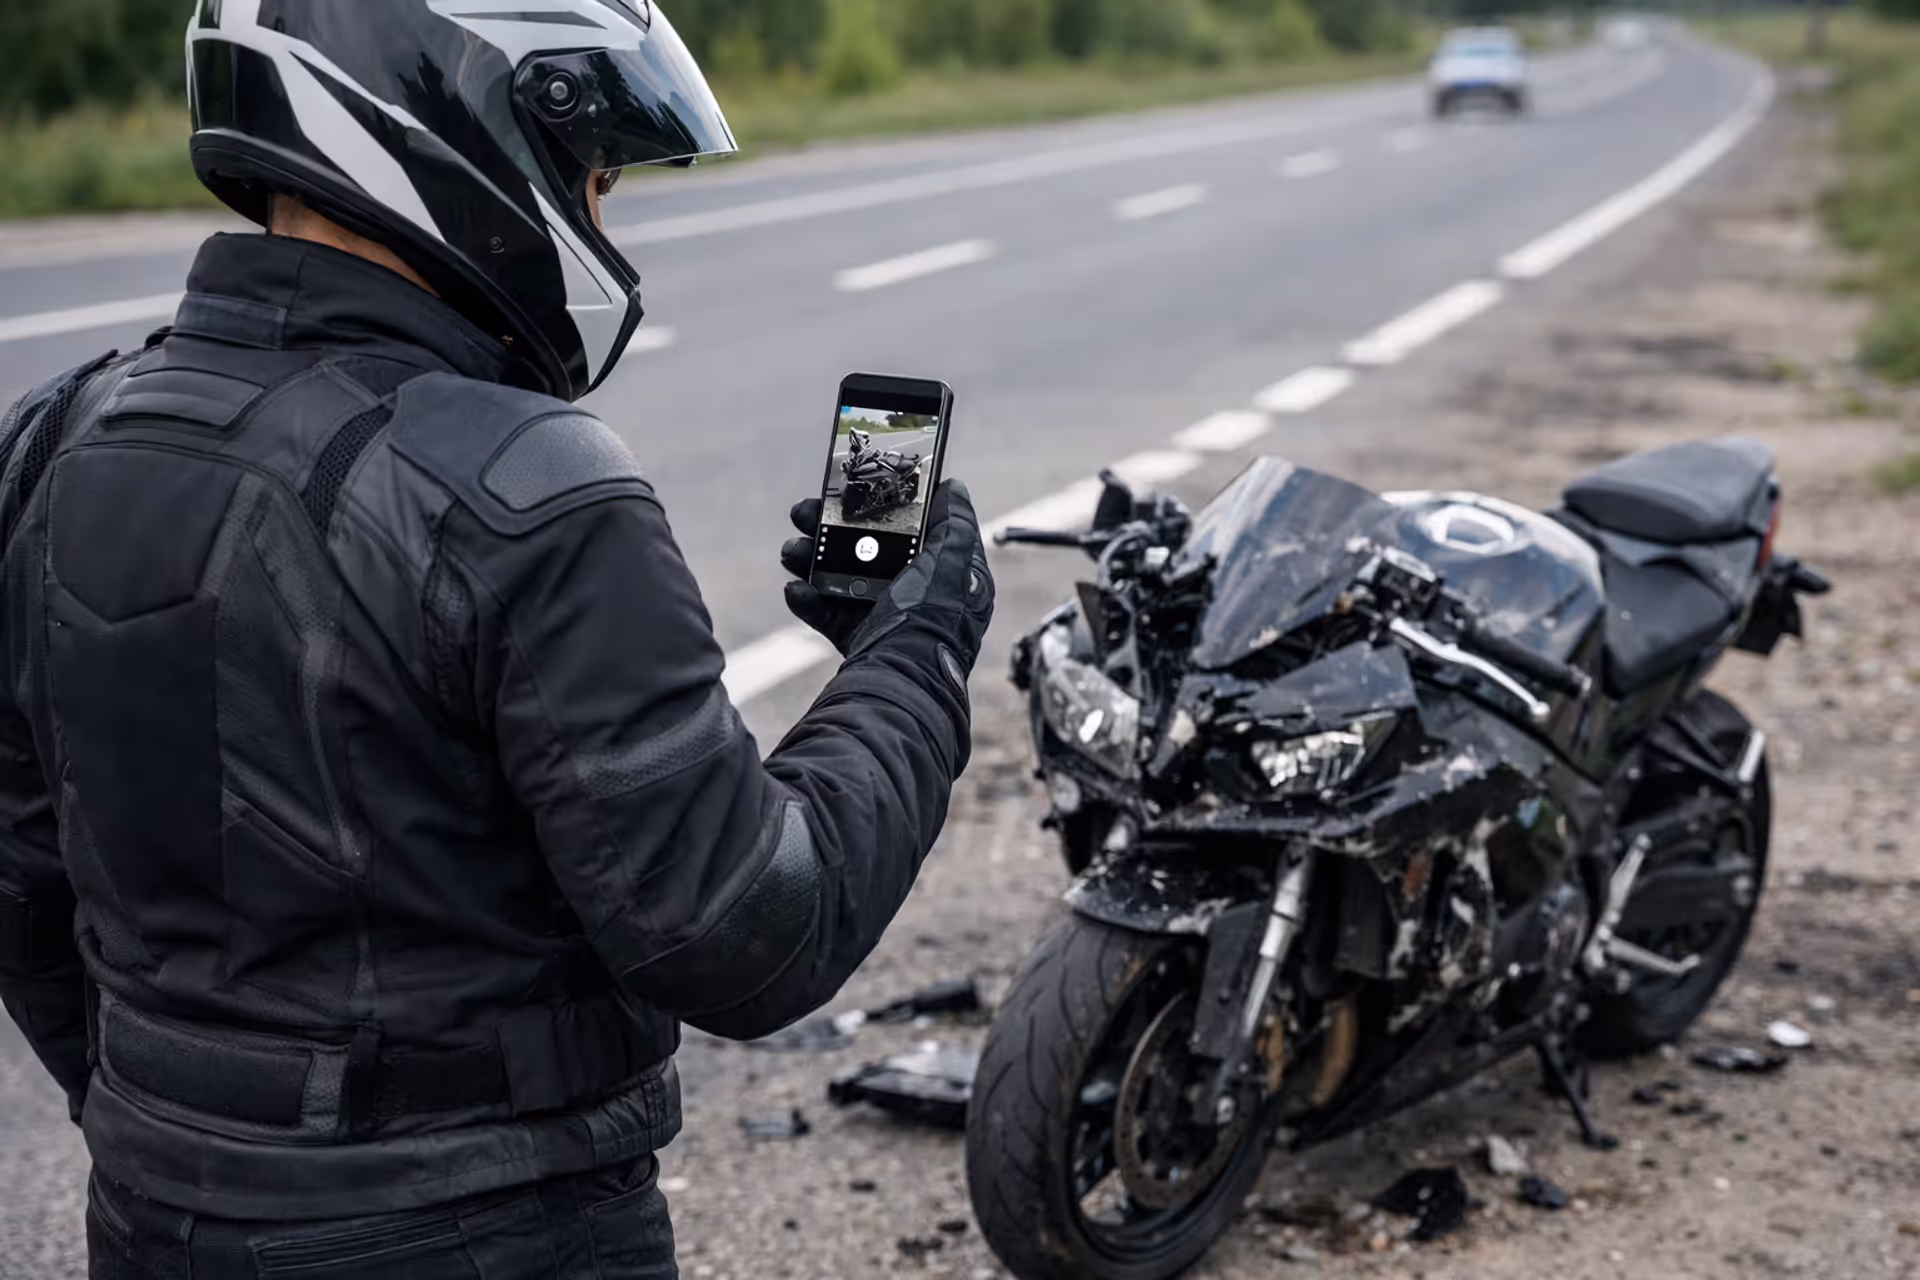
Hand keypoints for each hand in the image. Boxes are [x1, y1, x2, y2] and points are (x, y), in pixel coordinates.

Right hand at [780, 483, 994, 672]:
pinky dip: (810, 601)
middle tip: (802, 514)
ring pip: (844, 579)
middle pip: (870, 549)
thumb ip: (954, 523)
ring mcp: (887, 618)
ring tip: (790, 551)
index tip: (854, 489)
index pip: (915, 529)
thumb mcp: (951, 562)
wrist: (900, 681)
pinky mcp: (861, 640)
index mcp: (946, 574)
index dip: (885, 506)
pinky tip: (795, 590)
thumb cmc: (930, 619)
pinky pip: (831, 614)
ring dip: (812, 561)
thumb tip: (953, 487)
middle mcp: (918, 594)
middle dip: (832, 529)